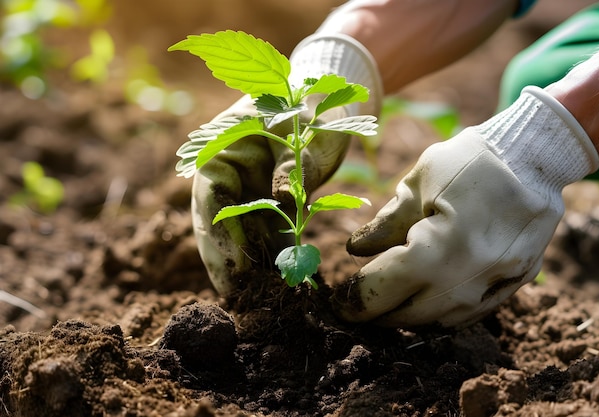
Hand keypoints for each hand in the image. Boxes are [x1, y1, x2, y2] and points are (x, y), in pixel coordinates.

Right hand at [192, 34, 381, 295]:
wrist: (324, 103)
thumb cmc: (311, 105)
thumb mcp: (305, 127)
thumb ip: (292, 162)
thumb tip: (282, 201)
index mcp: (221, 148)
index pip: (211, 197)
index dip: (219, 237)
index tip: (235, 270)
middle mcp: (227, 174)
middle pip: (219, 224)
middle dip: (229, 263)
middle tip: (240, 300)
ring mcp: (245, 191)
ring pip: (241, 234)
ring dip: (252, 265)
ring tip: (264, 299)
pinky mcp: (265, 204)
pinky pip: (265, 233)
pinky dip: (274, 256)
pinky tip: (285, 280)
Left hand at [333, 87, 598, 327]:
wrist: (536, 155)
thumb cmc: (470, 161)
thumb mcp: (418, 183)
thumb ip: (385, 223)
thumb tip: (354, 250)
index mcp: (437, 250)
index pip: (381, 290)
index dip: (353, 300)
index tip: (338, 303)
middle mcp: (468, 278)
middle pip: (408, 315)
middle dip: (377, 313)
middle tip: (358, 304)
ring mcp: (497, 286)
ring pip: (440, 321)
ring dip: (409, 316)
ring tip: (389, 301)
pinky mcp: (515, 284)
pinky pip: (471, 315)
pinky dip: (442, 313)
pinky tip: (426, 298)